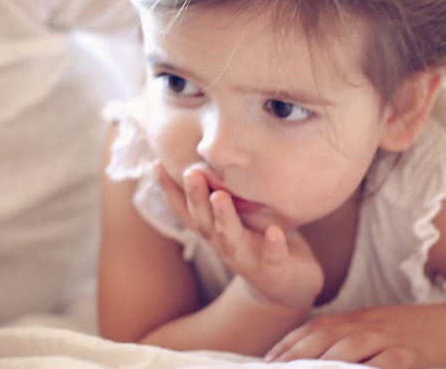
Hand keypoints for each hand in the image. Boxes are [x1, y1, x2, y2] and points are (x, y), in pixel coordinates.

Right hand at [153, 162, 322, 308]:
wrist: (288, 289)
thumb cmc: (261, 242)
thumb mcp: (241, 217)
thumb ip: (225, 193)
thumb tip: (211, 155)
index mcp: (214, 231)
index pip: (186, 210)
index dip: (170, 190)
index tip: (156, 164)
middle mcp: (224, 244)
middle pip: (203, 221)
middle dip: (195, 198)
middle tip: (190, 173)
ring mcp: (248, 258)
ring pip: (230, 238)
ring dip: (223, 218)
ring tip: (220, 196)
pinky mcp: (274, 269)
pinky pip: (273, 257)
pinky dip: (273, 245)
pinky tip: (276, 233)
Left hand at [264, 305, 445, 367]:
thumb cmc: (408, 333)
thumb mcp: (373, 328)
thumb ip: (344, 339)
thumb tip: (310, 357)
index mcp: (356, 319)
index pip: (315, 329)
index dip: (289, 344)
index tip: (268, 361)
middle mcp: (368, 326)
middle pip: (326, 337)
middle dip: (297, 355)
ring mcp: (390, 340)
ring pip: (352, 348)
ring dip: (326, 364)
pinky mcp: (411, 356)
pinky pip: (387, 364)